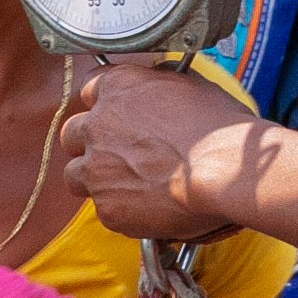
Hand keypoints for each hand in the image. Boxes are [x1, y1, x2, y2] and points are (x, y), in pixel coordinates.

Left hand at [63, 58, 257, 240]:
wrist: (226, 171)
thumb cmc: (218, 128)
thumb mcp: (189, 86)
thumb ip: (159, 86)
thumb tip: (158, 89)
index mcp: (117, 88)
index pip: (88, 90)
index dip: (101, 105)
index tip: (113, 116)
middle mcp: (97, 125)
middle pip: (72, 134)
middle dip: (89, 145)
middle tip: (116, 156)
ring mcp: (96, 169)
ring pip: (75, 176)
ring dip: (95, 180)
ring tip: (128, 186)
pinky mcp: (107, 208)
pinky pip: (105, 210)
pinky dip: (123, 210)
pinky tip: (150, 208)